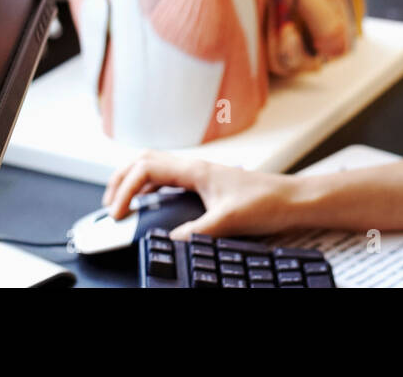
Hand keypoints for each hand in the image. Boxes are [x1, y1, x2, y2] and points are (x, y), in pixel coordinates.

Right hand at [101, 150, 301, 239]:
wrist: (292, 199)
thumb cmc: (267, 202)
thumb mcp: (227, 221)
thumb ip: (195, 232)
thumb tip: (169, 241)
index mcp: (195, 170)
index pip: (146, 169)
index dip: (125, 189)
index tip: (117, 213)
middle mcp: (195, 167)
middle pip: (145, 161)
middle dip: (121, 179)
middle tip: (109, 204)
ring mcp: (201, 174)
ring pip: (156, 168)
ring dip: (135, 182)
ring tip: (123, 202)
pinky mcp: (207, 184)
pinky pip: (169, 179)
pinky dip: (152, 189)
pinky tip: (152, 205)